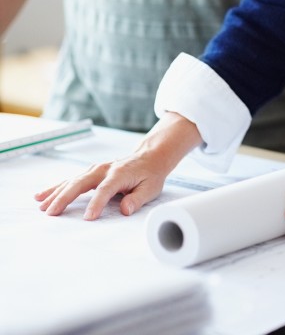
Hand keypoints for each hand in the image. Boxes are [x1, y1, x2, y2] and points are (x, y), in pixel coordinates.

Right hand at [34, 112, 200, 218]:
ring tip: (42, 206)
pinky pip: (71, 180)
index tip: (88, 218)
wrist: (149, 157)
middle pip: (81, 183)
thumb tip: (125, 209)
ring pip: (72, 181)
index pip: (105, 189)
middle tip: (51, 213)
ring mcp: (95, 169)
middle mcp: (104, 169)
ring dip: (56, 193)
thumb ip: (138, 199)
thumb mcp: (151, 188)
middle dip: (65, 197)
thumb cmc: (150, 175)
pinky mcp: (90, 172)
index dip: (97, 203)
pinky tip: (42, 195)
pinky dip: (56, 187)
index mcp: (119, 174)